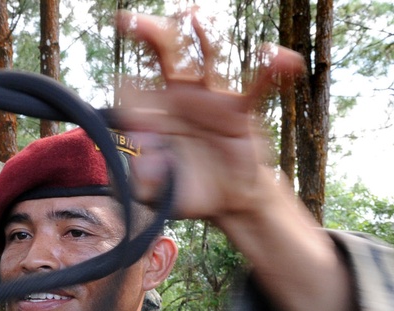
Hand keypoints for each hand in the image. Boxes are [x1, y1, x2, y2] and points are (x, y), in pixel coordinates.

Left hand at [114, 10, 305, 226]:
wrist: (225, 201)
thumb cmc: (185, 193)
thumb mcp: (157, 194)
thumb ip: (145, 178)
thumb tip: (146, 154)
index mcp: (152, 117)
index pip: (133, 95)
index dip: (128, 94)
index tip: (126, 95)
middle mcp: (179, 101)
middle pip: (163, 61)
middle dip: (149, 37)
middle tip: (131, 21)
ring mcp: (209, 101)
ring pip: (204, 60)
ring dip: (200, 36)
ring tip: (193, 16)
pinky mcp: (239, 110)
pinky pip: (256, 85)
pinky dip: (269, 69)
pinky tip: (274, 55)